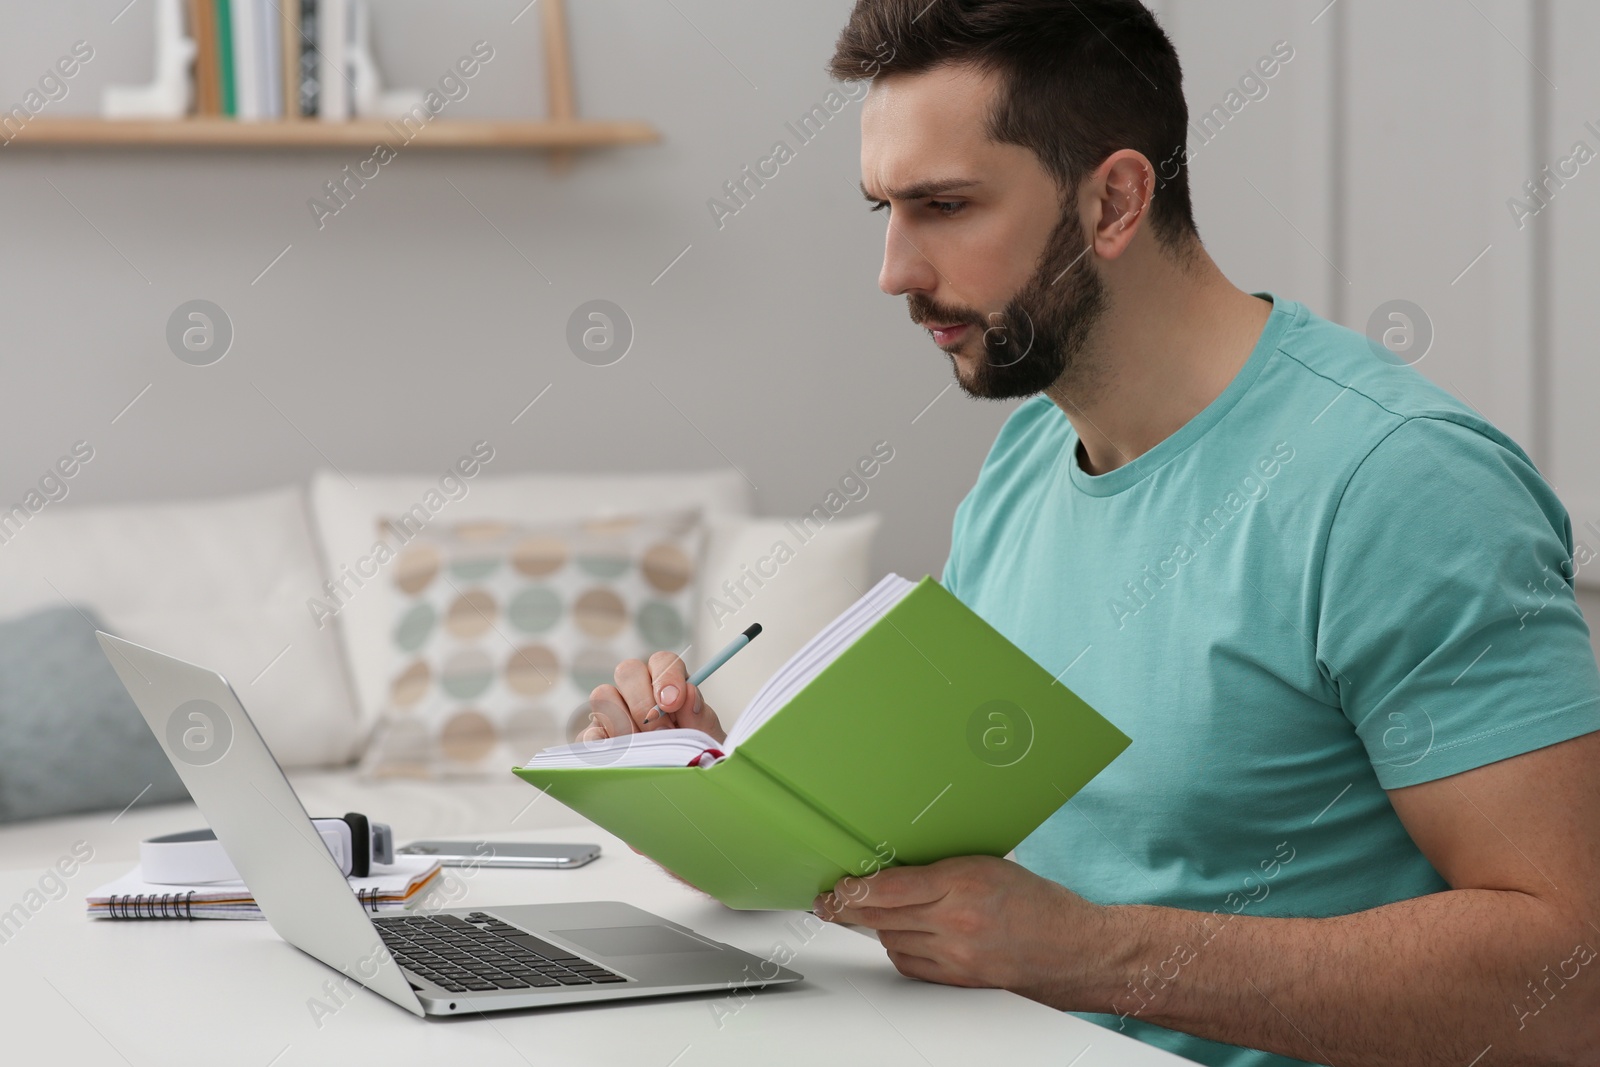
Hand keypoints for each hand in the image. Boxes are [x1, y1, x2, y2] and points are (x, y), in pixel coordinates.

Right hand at [578, 650, 725, 743]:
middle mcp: (637, 691)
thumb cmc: (697, 756)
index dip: (666, 677)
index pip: (662, 661)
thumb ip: (699, 716)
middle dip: (644, 703)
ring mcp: (613, 712)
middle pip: (628, 671)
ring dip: (622, 721)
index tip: (673, 702)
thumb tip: (689, 694)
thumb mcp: (707, 739)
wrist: (683, 786)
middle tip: (661, 732)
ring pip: (602, 694)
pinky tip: (621, 757)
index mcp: (668, 683)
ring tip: (643, 747)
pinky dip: (601, 743)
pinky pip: (588, 732)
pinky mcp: (596, 738)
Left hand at [812, 855, 1113, 1009]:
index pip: (891, 886)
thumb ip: (943, 868)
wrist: (1077, 950)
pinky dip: (900, 950)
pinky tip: (901, 938)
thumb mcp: (991, 865)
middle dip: (853, 908)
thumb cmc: (1042, 904)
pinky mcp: (960, 980)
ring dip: (878, 927)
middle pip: (883, 917)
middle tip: (832, 901)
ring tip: (870, 916)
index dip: (856, 888)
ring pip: (892, 941)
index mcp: (964, 883)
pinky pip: (910, 965)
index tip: (838, 886)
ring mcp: (956, 956)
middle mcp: (956, 922)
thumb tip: (899, 869)